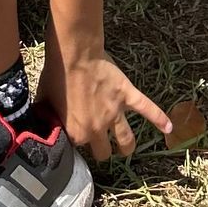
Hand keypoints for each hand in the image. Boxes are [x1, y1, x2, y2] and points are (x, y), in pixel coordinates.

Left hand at [43, 52, 172, 163]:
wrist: (74, 54)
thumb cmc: (56, 75)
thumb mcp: (44, 100)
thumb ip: (46, 118)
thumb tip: (38, 125)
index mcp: (78, 133)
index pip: (79, 147)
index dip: (76, 141)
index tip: (75, 137)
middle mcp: (99, 129)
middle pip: (104, 151)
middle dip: (102, 150)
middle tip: (101, 146)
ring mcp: (115, 113)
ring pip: (125, 140)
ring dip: (126, 147)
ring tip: (126, 150)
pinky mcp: (127, 96)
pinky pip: (147, 109)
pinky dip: (159, 118)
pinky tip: (169, 127)